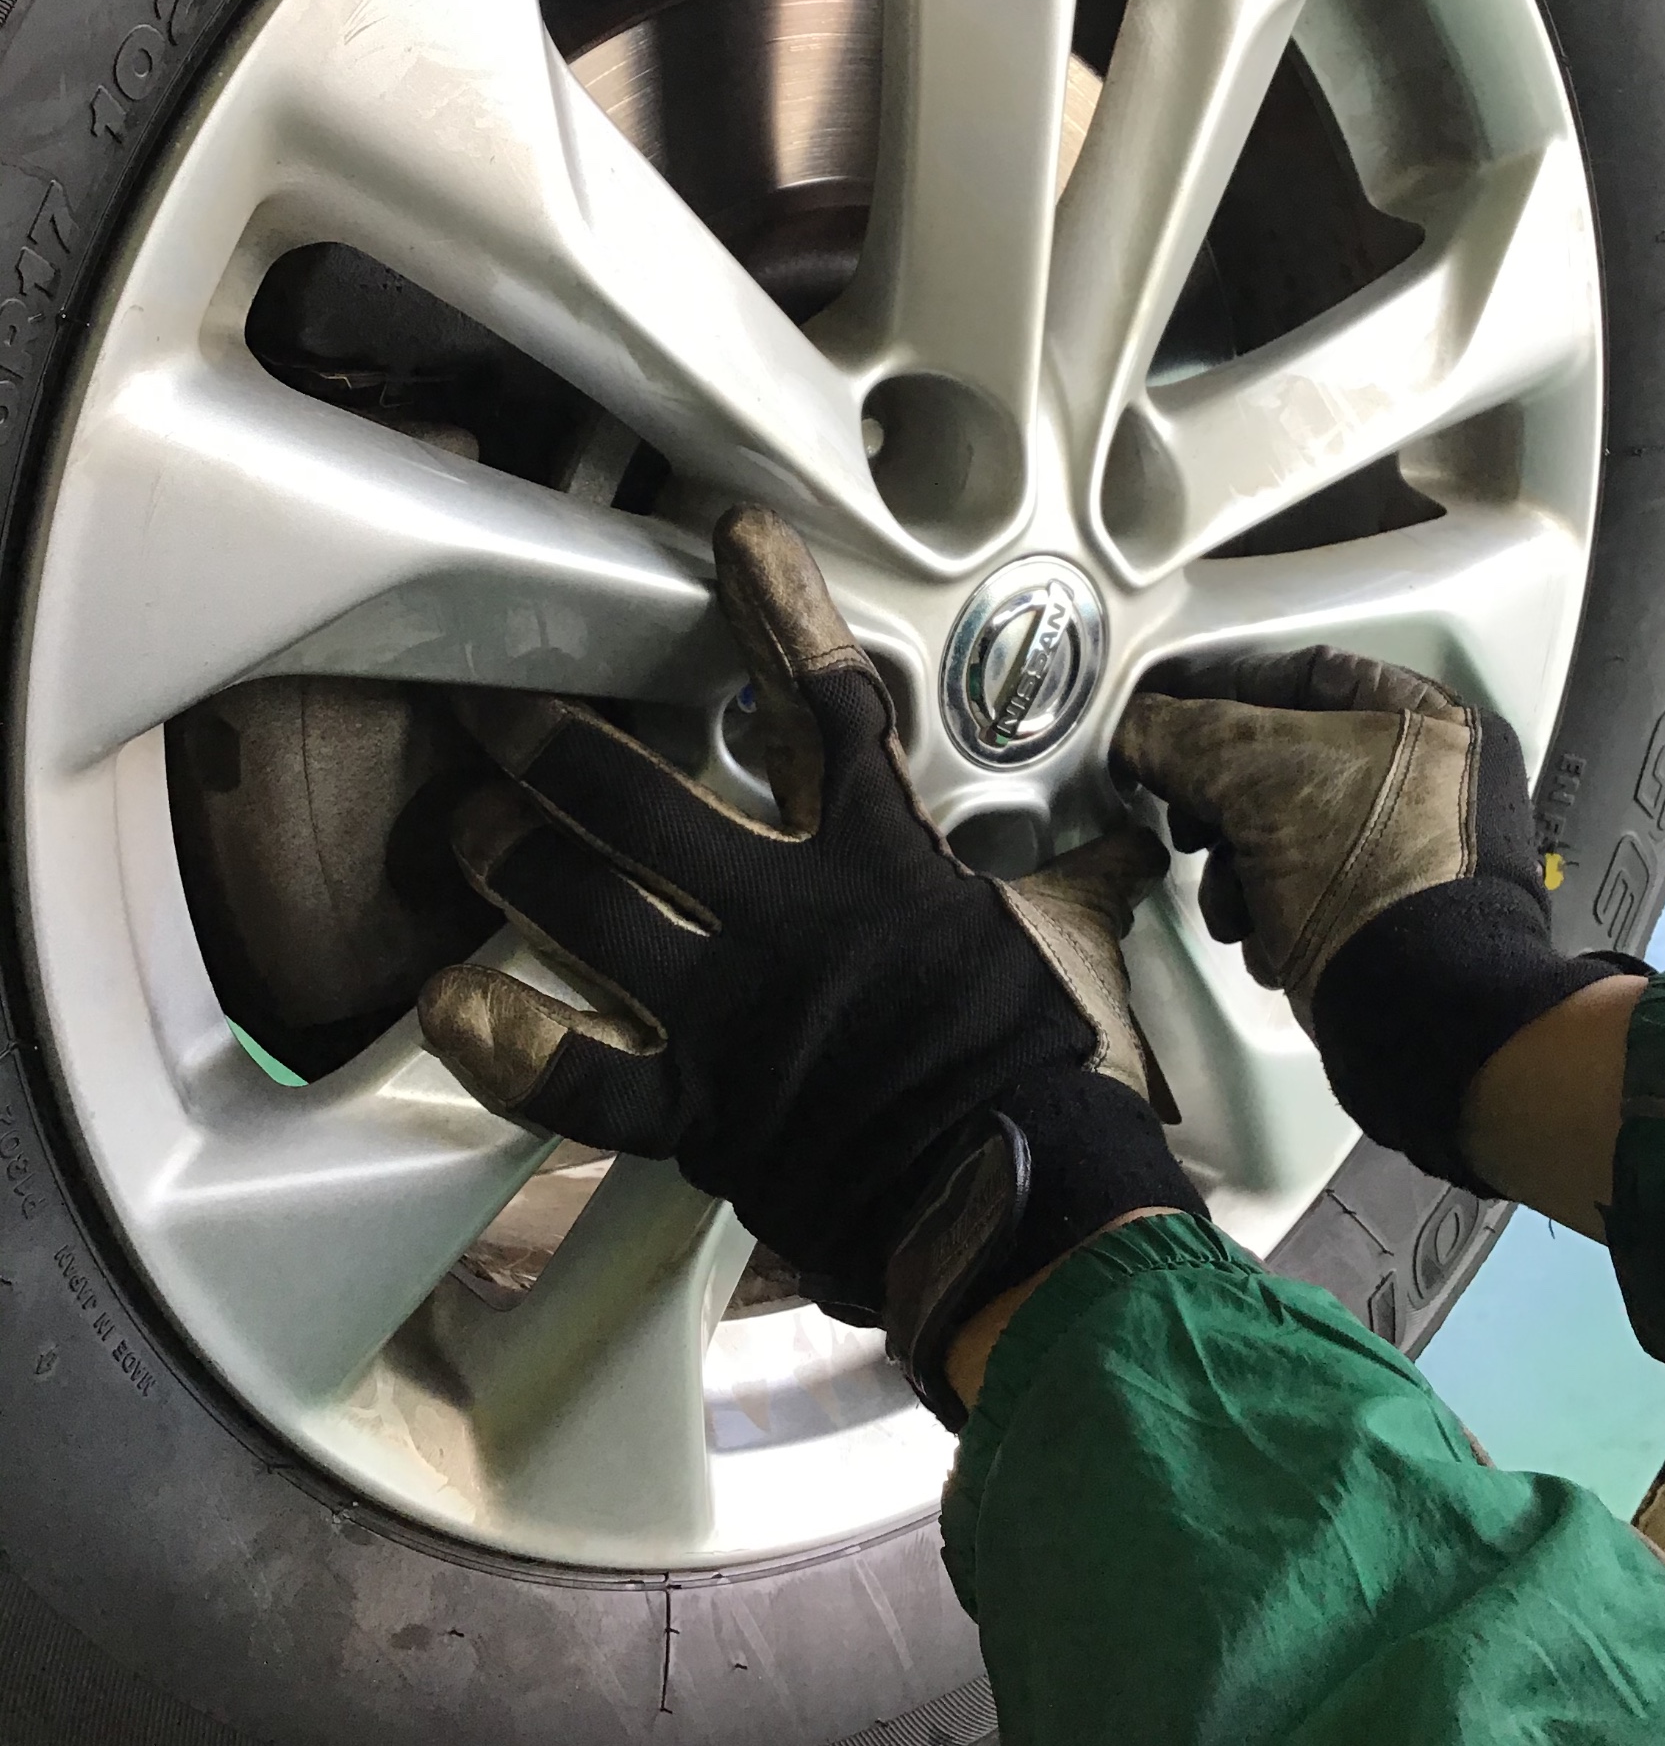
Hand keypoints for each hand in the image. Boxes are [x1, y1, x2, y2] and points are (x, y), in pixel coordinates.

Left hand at [421, 505, 1192, 1422]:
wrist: (1025, 1204)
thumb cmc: (1051, 1068)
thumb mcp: (1076, 941)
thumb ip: (1078, 876)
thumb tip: (1132, 840)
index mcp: (884, 859)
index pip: (825, 700)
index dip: (777, 610)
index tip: (731, 541)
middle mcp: (788, 915)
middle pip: (643, 801)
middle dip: (555, 746)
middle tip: (496, 713)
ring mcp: (733, 1010)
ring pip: (590, 915)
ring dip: (516, 864)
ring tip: (469, 828)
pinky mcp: (703, 1109)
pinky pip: (581, 1076)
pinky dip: (508, 1042)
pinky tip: (451, 1002)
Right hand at [1113, 646, 1644, 1184]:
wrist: (1419, 1017)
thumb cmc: (1375, 884)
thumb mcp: (1256, 779)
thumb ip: (1182, 735)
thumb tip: (1136, 731)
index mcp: (1429, 719)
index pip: (1302, 672)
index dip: (1224, 687)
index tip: (1169, 710)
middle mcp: (1431, 780)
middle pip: (1285, 758)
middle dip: (1222, 798)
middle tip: (1188, 814)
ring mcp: (1412, 852)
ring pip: (1284, 830)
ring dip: (1235, 865)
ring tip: (1232, 896)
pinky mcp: (1388, 915)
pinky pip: (1303, 886)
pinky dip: (1268, 907)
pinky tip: (1262, 932)